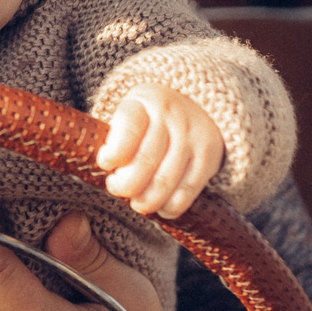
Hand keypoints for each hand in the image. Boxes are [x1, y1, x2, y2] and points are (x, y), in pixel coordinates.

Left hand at [97, 82, 224, 218]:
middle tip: (117, 188)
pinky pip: (188, 189)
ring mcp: (193, 136)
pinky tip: (161, 208)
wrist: (198, 104)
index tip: (105, 164)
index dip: (113, 154)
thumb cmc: (150, 117)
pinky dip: (172, 206)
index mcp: (145, 101)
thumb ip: (116, 136)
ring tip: (138, 203)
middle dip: (126, 184)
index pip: (128, 130)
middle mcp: (172, 116)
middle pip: (145, 161)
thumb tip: (102, 171)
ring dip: (147, 200)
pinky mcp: (209, 156)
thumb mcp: (132, 112)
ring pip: (166, 180)